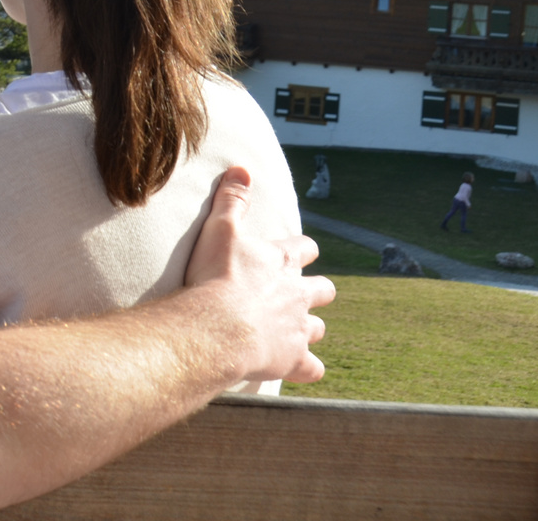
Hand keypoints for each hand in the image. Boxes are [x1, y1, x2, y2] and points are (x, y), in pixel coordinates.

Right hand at [185, 167, 334, 383]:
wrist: (218, 327)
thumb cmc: (215, 275)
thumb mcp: (220, 227)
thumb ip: (231, 198)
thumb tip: (242, 168)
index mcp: (282, 262)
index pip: (305, 249)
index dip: (304, 250)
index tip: (299, 252)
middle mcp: (297, 295)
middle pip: (322, 290)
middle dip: (316, 291)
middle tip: (302, 293)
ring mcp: (297, 329)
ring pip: (318, 328)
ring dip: (310, 327)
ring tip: (296, 330)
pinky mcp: (292, 359)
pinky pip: (312, 369)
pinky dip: (309, 368)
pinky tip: (300, 369)